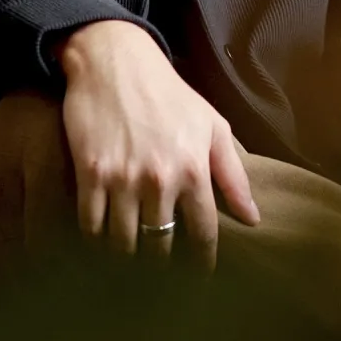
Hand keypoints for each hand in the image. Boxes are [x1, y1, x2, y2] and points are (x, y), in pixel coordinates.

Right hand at [55, 20, 259, 271]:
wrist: (115, 61)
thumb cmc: (169, 94)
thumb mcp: (212, 125)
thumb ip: (233, 175)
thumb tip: (252, 219)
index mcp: (194, 169)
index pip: (203, 235)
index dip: (201, 264)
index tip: (198, 279)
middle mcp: (160, 179)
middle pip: (159, 246)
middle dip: (159, 268)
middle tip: (158, 278)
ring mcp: (122, 178)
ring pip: (121, 243)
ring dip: (124, 258)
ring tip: (127, 266)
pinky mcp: (90, 173)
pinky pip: (89, 226)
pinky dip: (93, 241)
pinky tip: (99, 243)